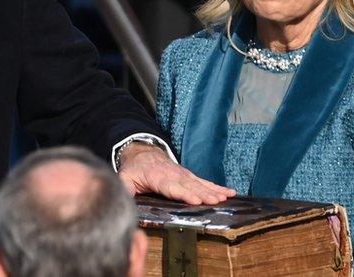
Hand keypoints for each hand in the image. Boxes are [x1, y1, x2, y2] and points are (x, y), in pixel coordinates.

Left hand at [117, 143, 235, 204]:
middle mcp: (173, 175)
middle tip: (215, 201)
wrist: (143, 152)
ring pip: (199, 183)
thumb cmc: (134, 169)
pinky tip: (230, 193)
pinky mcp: (189, 176)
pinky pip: (204, 182)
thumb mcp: (125, 178)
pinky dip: (217, 187)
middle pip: (189, 185)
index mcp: (156, 177)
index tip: (195, 200)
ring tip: (225, 197)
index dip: (184, 193)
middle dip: (203, 193)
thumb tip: (124, 200)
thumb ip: (125, 189)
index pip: (171, 187)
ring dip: (213, 190)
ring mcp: (183, 174)